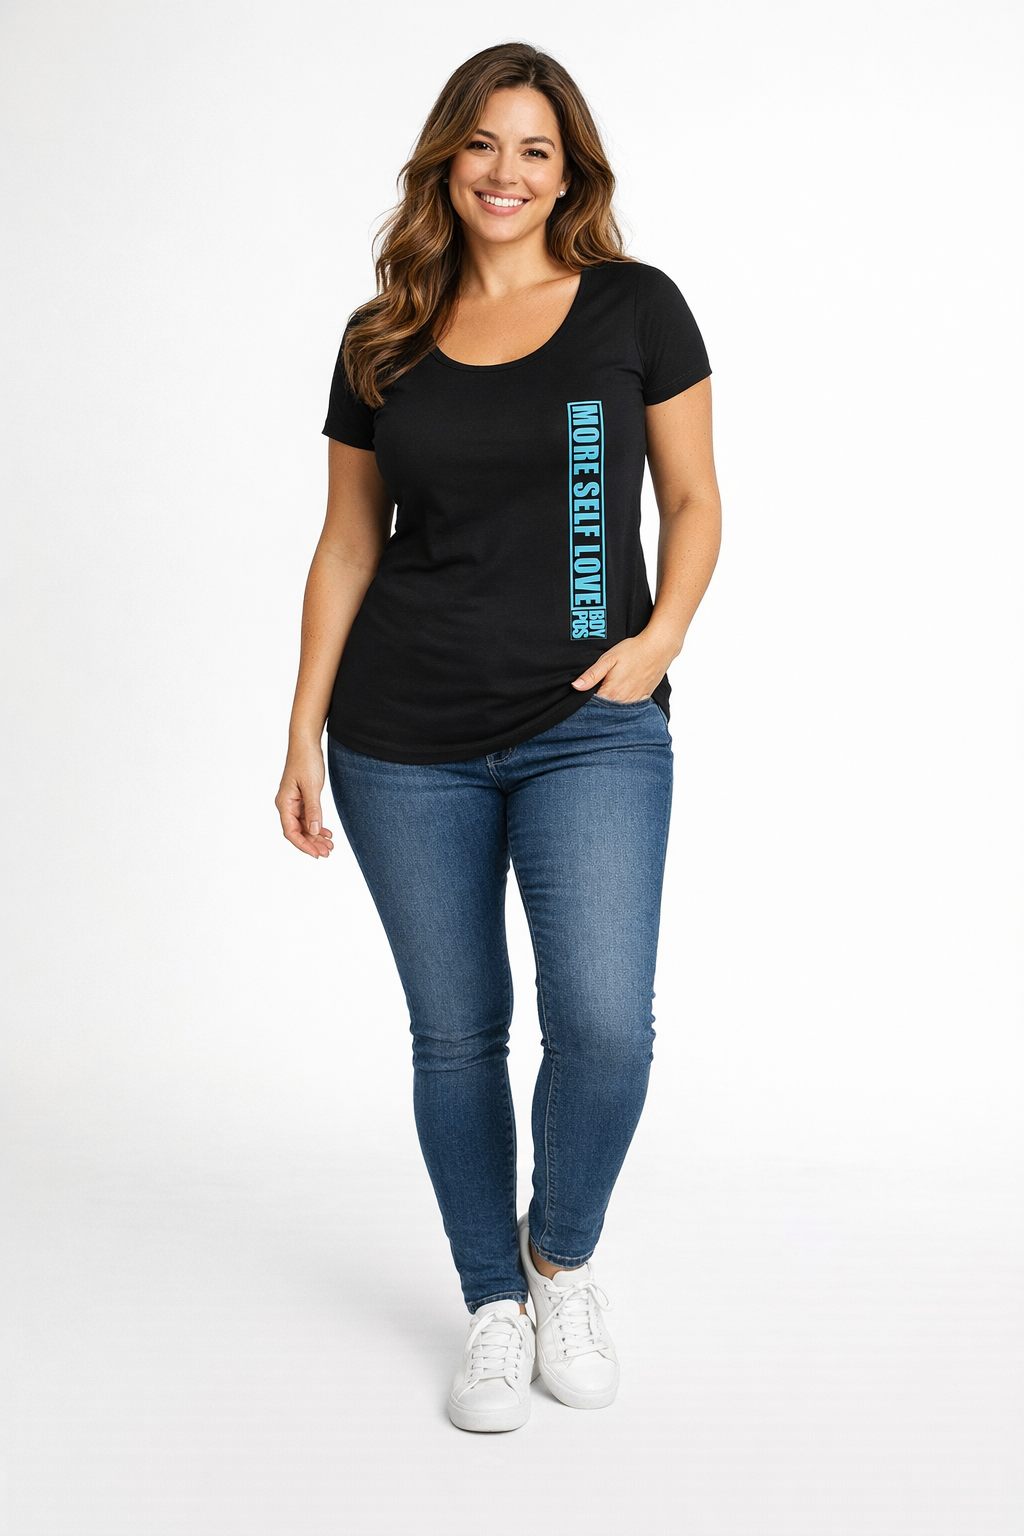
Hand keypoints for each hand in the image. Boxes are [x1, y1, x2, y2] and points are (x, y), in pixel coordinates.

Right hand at [276, 743, 334, 858]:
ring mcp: (294, 802)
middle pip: (297, 831)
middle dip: (312, 843)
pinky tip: (327, 832)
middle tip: (328, 852)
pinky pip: (308, 817)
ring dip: (316, 836)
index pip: (291, 832)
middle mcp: (286, 805)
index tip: (317, 854)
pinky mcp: (301, 798)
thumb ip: (313, 810)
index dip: (303, 845)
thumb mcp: (311, 787)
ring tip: (330, 845)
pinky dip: (317, 825)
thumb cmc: (305, 761)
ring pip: (304, 825)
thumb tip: (314, 830)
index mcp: (284, 803)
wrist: (306, 743)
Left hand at [571, 632, 674, 701]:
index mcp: (612, 692)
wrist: (658, 647)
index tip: (582, 697)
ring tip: (610, 692)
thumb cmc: (633, 651)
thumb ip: (591, 675)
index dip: (586, 702)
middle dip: (598, 706)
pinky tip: (622, 695)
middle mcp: (623, 701)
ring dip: (611, 705)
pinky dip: (624, 704)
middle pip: (606, 710)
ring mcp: (635, 701)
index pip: (593, 706)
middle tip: (596, 692)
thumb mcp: (607, 659)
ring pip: (618, 710)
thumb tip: (576, 686)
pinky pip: (631, 707)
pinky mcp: (644, 698)